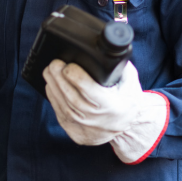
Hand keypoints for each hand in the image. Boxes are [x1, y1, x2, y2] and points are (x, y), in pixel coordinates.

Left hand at [43, 60, 169, 163]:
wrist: (125, 127)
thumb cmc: (127, 100)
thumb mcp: (131, 82)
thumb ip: (120, 66)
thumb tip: (108, 48)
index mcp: (114, 108)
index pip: (91, 93)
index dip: (77, 78)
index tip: (69, 65)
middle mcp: (98, 121)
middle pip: (72, 98)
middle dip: (59, 78)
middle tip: (54, 63)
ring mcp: (85, 129)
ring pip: (62, 106)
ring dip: (53, 85)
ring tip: (50, 70)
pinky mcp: (74, 132)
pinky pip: (59, 113)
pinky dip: (53, 97)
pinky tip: (52, 84)